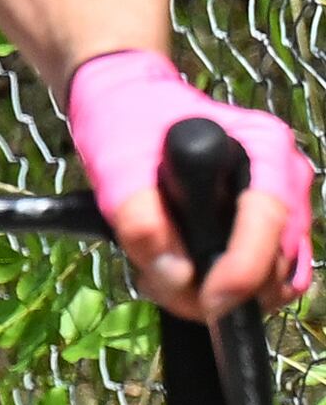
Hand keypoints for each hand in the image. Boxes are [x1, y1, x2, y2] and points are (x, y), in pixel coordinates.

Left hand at [64, 48, 315, 311]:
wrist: (129, 103)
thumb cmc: (127, 123)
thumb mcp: (117, 167)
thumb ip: (141, 220)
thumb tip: (177, 276)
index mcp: (263, 147)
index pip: (270, 218)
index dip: (243, 270)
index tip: (208, 301)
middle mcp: (286, 175)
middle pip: (280, 256)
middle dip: (226, 290)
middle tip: (162, 287)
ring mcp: (285, 202)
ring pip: (278, 274)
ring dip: (228, 295)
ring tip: (165, 279)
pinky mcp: (270, 226)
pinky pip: (270, 275)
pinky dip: (234, 289)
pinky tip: (185, 278)